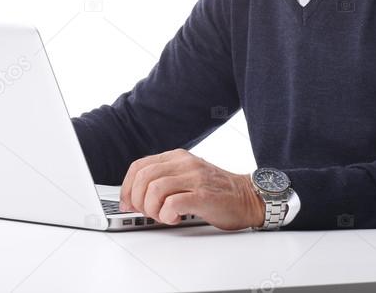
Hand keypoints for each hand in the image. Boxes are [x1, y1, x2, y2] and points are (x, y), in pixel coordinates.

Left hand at [118, 149, 263, 230]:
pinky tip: (173, 218)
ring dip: (152, 209)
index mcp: (177, 157)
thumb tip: (135, 196)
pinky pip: (172, 203)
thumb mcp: (187, 176)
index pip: (139, 166)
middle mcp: (184, 163)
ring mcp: (194, 178)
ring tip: (162, 216)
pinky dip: (166, 214)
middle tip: (147, 213)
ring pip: (154, 189)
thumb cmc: (217, 192)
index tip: (127, 203)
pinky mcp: (203, 195)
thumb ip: (165, 179)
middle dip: (137, 200)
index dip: (127, 187)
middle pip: (143, 177)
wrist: (248, 197)